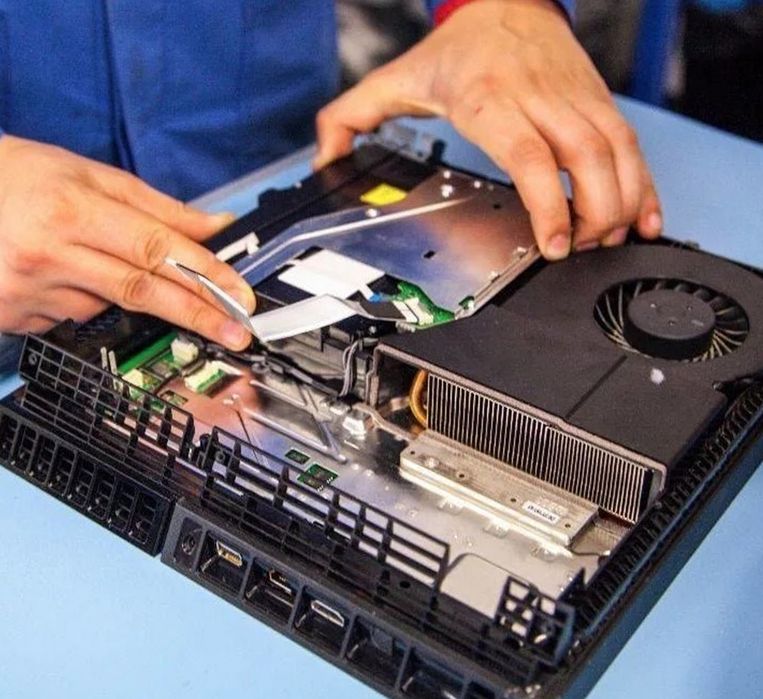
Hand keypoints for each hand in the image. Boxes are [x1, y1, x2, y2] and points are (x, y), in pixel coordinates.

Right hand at [0, 135, 253, 348]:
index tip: (239, 296)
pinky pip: (73, 317)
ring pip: (108, 308)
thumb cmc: (11, 176)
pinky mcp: (16, 316)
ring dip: (124, 294)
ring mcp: (29, 292)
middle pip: (143, 292)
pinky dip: (85, 300)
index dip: (205, 276)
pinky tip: (62, 274)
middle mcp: (49, 254)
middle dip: (198, 315)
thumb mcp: (83, 173)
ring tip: (90, 257)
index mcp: (69, 210)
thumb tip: (213, 226)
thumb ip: (154, 205)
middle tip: (236, 332)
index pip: (156, 249)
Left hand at [314, 0, 661, 259]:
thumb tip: (323, 158)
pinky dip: (643, 183)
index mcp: (491, 101)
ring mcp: (575, 99)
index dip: (550, 203)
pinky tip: (644, 215)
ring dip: (621, 203)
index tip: (556, 244)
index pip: (531, 156)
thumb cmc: (456, 48)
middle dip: (595, 214)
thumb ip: (351, 118)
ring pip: (618, 152)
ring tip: (610, 240)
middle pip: (586, 159)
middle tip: (581, 250)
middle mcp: (540, 98)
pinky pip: (631, 143)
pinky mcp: (598, 101)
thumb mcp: (395, 78)